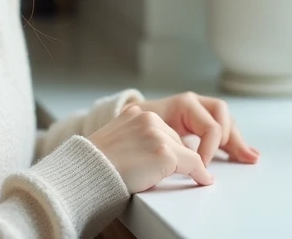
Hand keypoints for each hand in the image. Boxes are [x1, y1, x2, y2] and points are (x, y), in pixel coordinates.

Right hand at [87, 104, 214, 191]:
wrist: (87, 173)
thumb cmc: (97, 165)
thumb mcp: (117, 141)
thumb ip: (135, 138)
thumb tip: (153, 155)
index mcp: (135, 112)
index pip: (162, 130)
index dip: (167, 149)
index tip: (173, 161)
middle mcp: (147, 117)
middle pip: (176, 139)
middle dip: (175, 157)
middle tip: (174, 173)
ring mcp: (157, 133)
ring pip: (185, 151)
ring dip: (184, 166)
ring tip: (182, 178)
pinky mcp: (165, 151)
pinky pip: (194, 163)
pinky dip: (200, 173)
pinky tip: (204, 180)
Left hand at [138, 92, 259, 165]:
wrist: (121, 135)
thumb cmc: (132, 135)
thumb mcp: (153, 138)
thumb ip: (176, 148)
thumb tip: (195, 164)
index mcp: (183, 104)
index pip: (209, 125)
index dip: (210, 147)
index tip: (202, 165)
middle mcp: (192, 105)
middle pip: (222, 116)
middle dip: (234, 138)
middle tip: (243, 158)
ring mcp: (195, 114)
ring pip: (224, 123)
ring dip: (236, 140)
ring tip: (249, 157)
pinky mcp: (195, 126)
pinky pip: (217, 131)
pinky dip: (229, 143)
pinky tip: (241, 154)